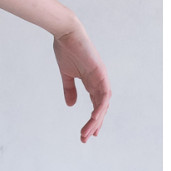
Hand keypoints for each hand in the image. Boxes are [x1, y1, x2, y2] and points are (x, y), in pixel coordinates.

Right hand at [53, 24, 111, 142]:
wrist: (66, 32)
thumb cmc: (66, 49)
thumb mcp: (66, 73)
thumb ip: (69, 89)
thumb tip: (71, 106)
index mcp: (91, 81)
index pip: (95, 104)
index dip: (93, 119)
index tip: (88, 133)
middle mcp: (99, 81)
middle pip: (100, 107)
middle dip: (94, 124)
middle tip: (86, 138)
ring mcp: (101, 77)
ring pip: (103, 104)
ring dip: (96, 119)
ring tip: (88, 132)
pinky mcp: (100, 72)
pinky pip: (104, 94)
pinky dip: (100, 106)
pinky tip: (95, 117)